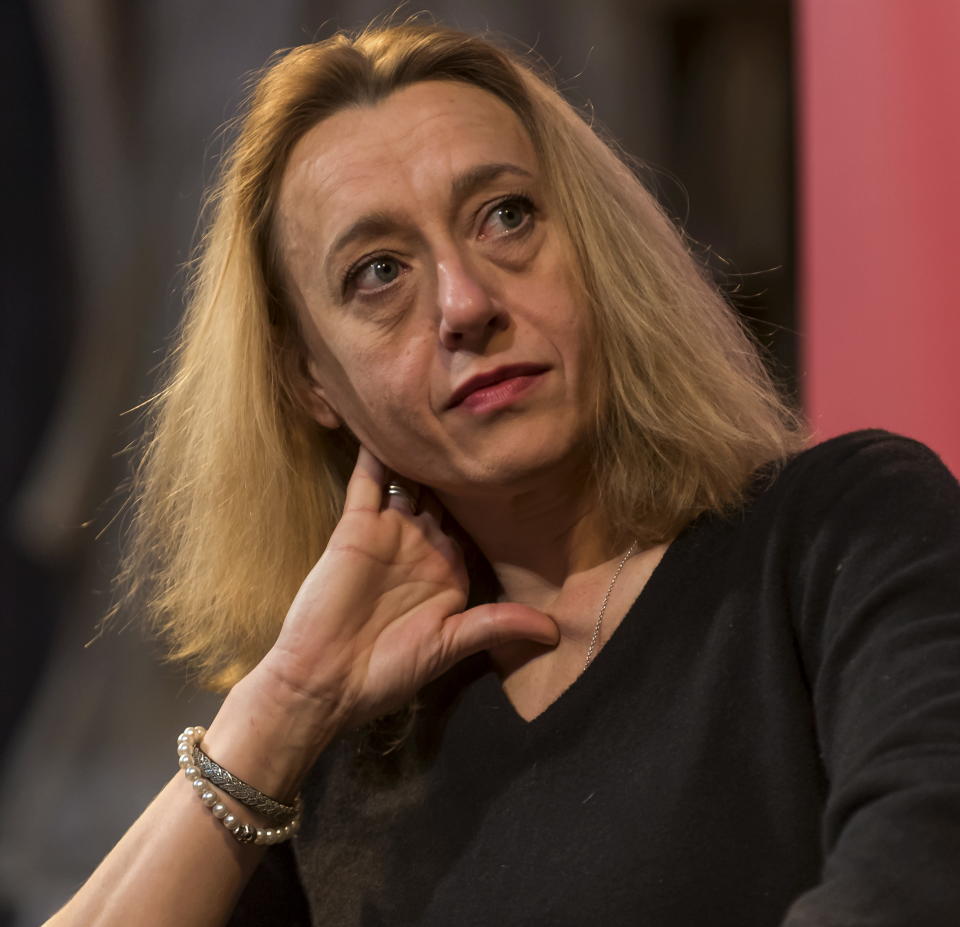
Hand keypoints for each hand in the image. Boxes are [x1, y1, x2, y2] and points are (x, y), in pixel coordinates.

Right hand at [257, 446, 558, 731]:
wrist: (324, 682)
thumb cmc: (387, 670)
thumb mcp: (450, 645)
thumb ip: (498, 624)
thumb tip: (557, 631)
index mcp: (447, 570)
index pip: (475, 523)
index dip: (494, 496)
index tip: (520, 464)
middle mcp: (420, 544)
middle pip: (444, 493)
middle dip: (461, 464)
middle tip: (485, 420)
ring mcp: (388, 531)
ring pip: (410, 478)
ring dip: (423, 450)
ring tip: (442, 409)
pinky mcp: (355, 526)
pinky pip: (368, 480)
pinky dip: (377, 452)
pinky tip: (390, 421)